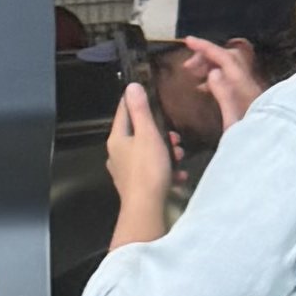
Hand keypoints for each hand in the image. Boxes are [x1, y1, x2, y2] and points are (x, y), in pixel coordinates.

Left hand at [103, 80, 176, 231]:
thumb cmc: (147, 169)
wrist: (146, 208)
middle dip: (160, 133)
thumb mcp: (148, 134)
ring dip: (166, 152)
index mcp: (117, 139)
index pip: (123, 111)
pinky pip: (152, 171)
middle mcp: (116, 154)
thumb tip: (132, 87)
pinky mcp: (135, 185)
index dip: (134, 100)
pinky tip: (179, 174)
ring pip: (147, 153)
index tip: (144, 92)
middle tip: (175, 137)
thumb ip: (141, 110)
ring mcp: (125, 171)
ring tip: (179, 156)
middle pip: (139, 134)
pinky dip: (166, 170)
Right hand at [176, 38, 260, 135]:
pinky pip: (231, 80)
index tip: (188, 41)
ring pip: (230, 69)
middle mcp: (250, 86)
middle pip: (229, 59)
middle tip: (188, 68)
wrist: (272, 156)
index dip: (206, 48)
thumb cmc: (251, 143)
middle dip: (207, 57)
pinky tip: (205, 88)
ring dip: (210, 67)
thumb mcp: (232, 122)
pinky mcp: (249, 101)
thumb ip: (224, 96)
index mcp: (245, 89)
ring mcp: (250, 93)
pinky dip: (216, 78)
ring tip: (194, 76)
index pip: (226, 59)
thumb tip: (213, 72)